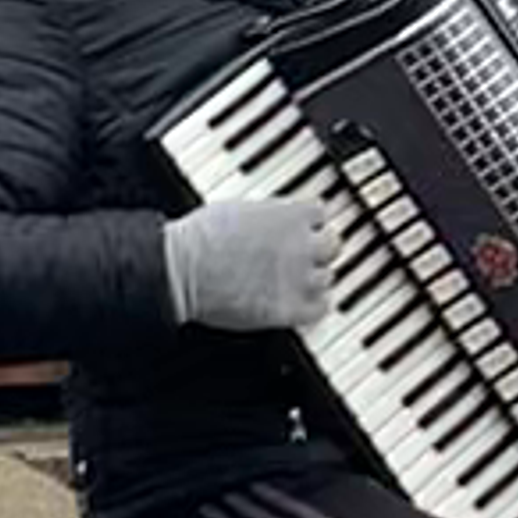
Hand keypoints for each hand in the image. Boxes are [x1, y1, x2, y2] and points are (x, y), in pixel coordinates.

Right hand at [165, 197, 336, 334]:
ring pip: (327, 277)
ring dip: (315, 278)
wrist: (183, 270)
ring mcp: (299, 279)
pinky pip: (321, 308)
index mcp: (290, 216)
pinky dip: (315, 306)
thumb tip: (271, 221)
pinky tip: (304, 304)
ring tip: (300, 280)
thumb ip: (268, 215)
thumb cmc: (200, 239)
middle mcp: (301, 246)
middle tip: (308, 254)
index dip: (311, 220)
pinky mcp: (289, 309)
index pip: (322, 212)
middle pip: (333, 244)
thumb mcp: (239, 208)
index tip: (306, 226)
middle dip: (321, 248)